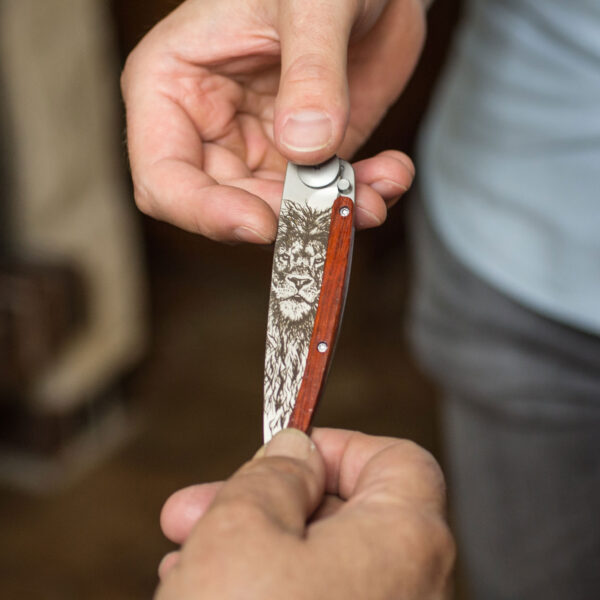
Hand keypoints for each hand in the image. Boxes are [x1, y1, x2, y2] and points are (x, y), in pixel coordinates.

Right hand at [121, 0, 426, 242]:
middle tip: (333, 209)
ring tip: (375, 194)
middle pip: (227, 207)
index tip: (262, 223)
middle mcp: (210, 128)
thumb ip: (311, 72)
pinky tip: (390, 174)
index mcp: (173, 87)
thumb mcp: (313, 2)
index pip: (163, 177)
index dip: (206, 213)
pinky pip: (324, 196)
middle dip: (284, 217)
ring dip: (331, 213)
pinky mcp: (306, 157)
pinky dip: (360, 197)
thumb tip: (306, 147)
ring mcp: (259, 146)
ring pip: (282, 211)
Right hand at [156, 428, 453, 598]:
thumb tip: (297, 450)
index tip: (282, 453)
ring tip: (182, 554)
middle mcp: (412, 593)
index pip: (399, 462)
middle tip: (195, 503)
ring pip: (318, 565)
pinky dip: (261, 592)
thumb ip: (275, 473)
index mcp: (405, 543)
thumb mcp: (242, 529)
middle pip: (345, 514)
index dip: (339, 446)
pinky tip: (200, 595)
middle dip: (265, 501)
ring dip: (249, 548)